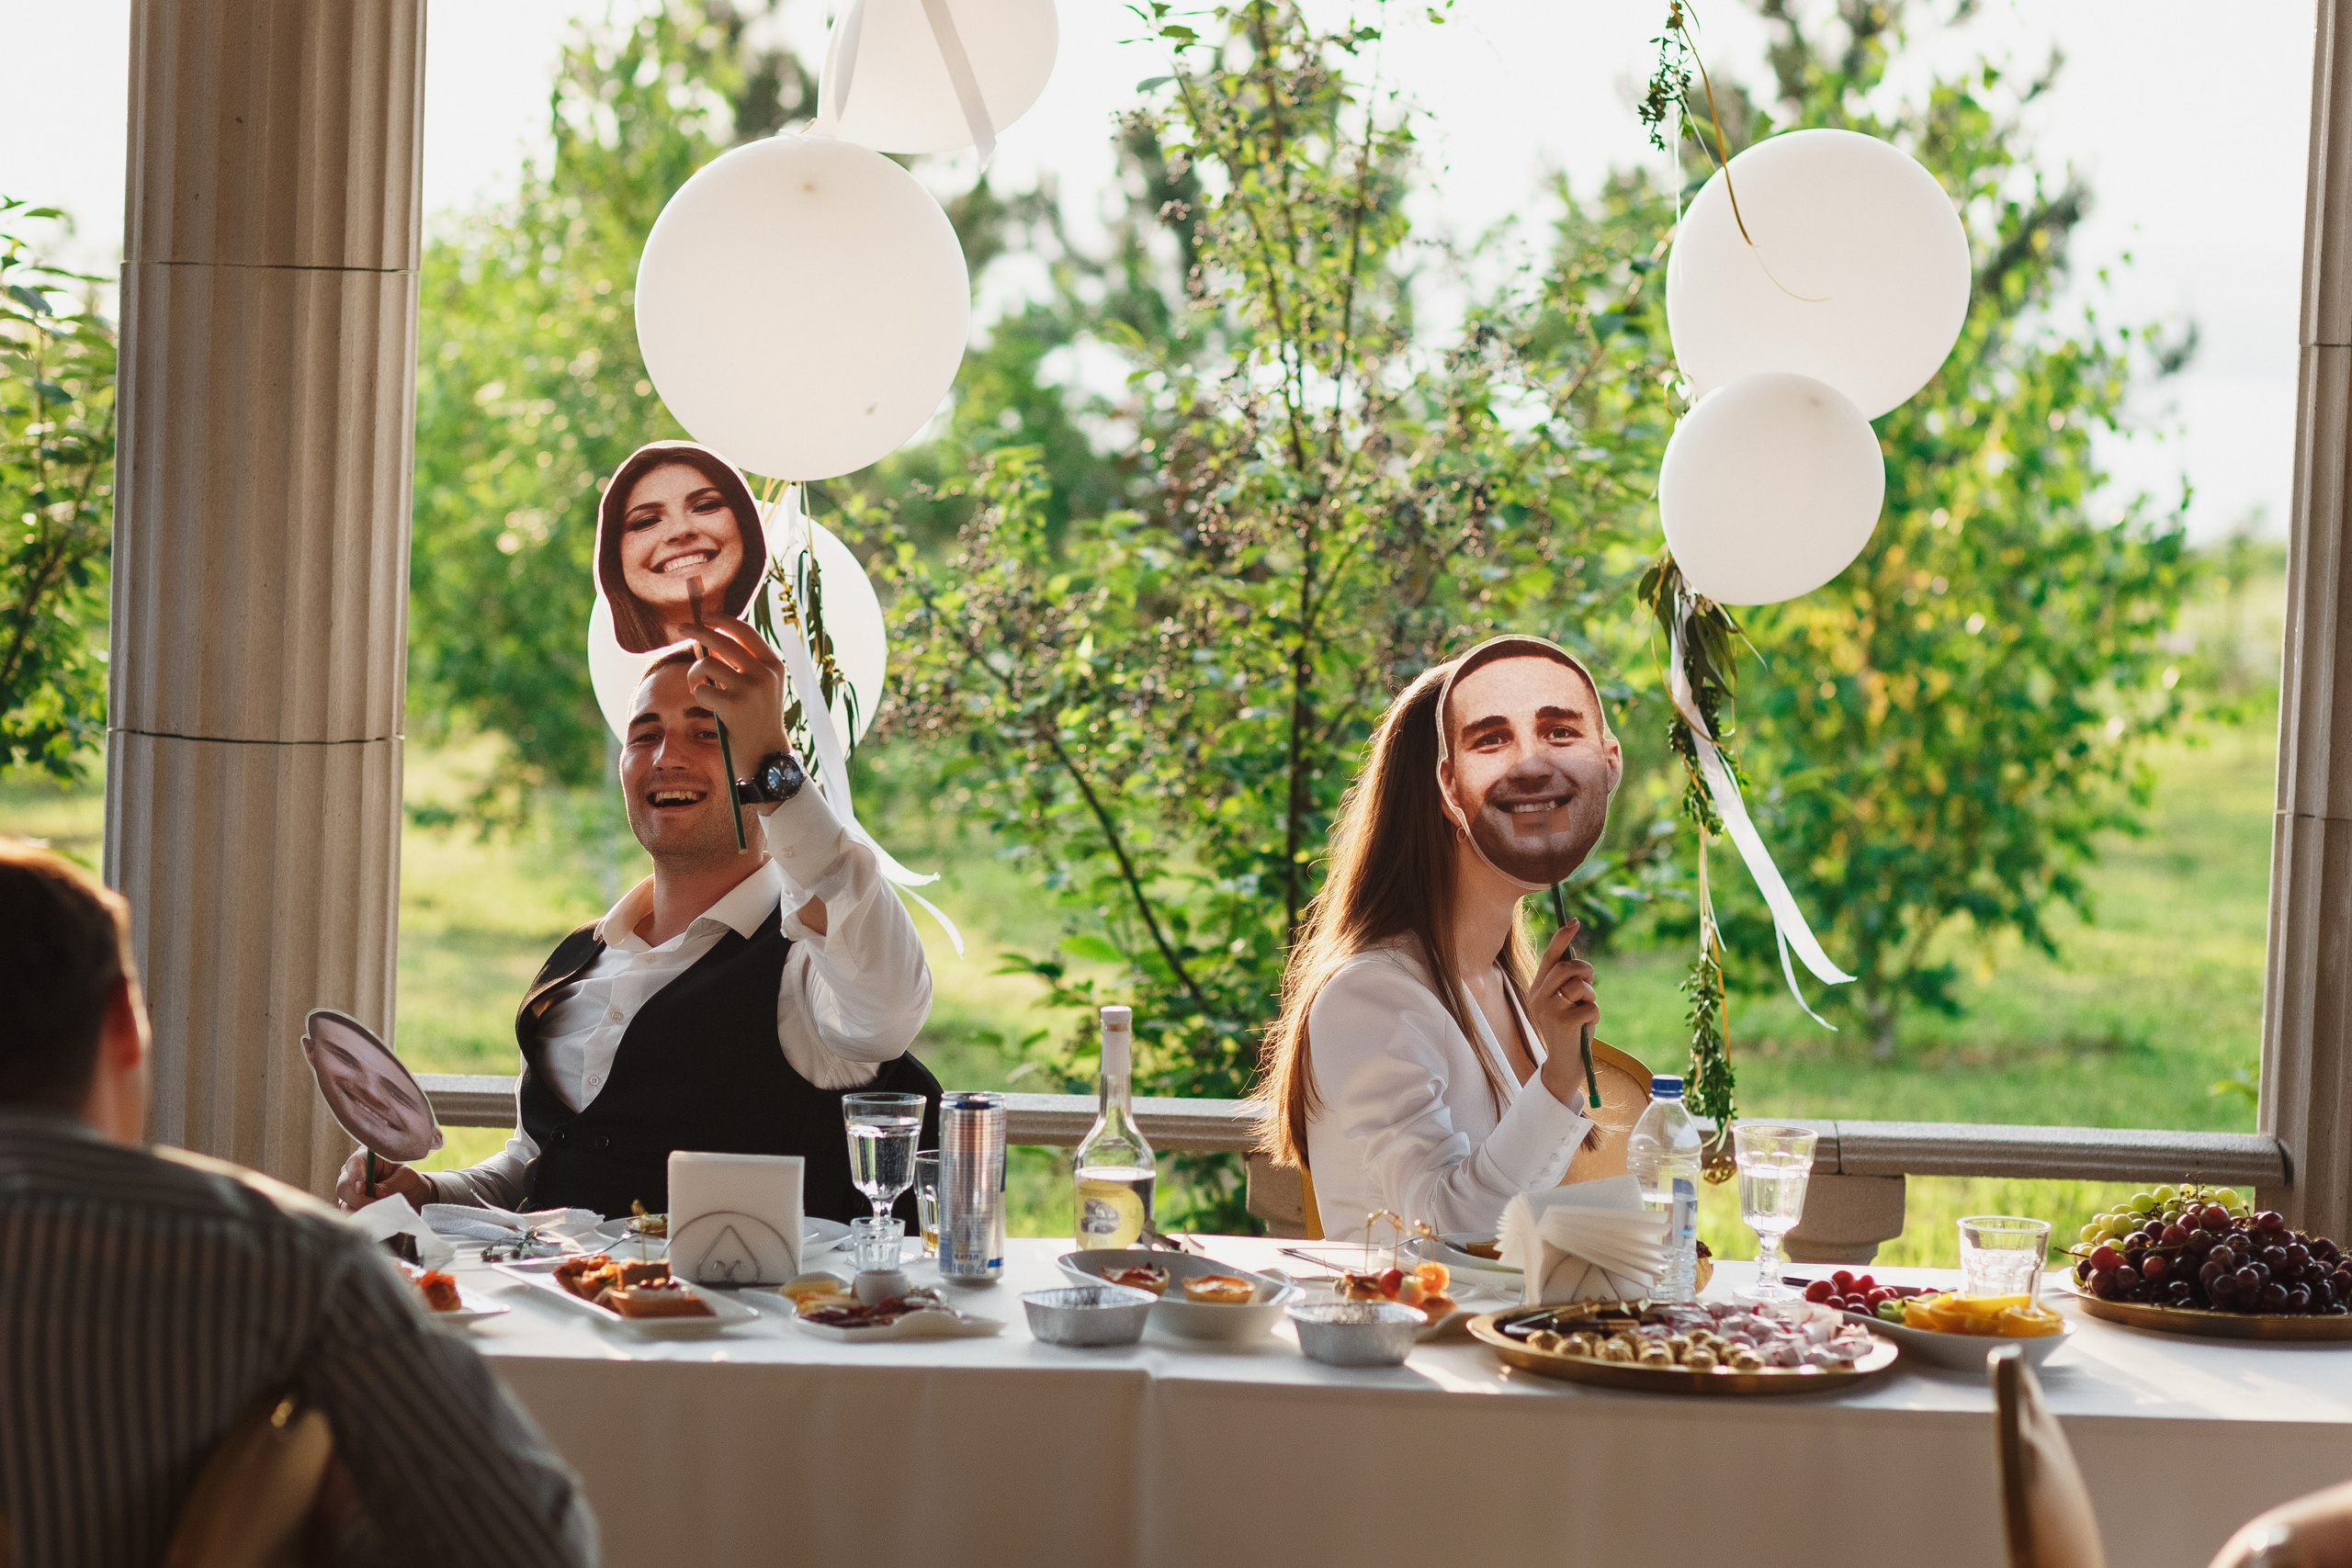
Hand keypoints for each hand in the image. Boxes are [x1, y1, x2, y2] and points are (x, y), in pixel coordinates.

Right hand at [335, 1146, 432, 1211]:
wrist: (412, 1196)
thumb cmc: (408, 1180)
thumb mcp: (407, 1177)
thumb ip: (392, 1183)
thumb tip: (377, 1192)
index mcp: (366, 1158)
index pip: (354, 1164)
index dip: (356, 1176)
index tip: (362, 1189)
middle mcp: (353, 1174)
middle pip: (343, 1186)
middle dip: (358, 1199)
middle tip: (375, 1206)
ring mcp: (350, 1192)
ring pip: (344, 1203)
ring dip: (360, 1210)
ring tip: (379, 1214)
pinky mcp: (351, 1207)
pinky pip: (349, 1215)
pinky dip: (360, 1219)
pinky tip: (373, 1220)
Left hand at [685, 614, 793, 772]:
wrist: (766, 755)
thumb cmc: (757, 719)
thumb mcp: (759, 687)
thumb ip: (739, 663)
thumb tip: (705, 638)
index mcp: (773, 665)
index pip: (745, 631)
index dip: (722, 619)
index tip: (705, 615)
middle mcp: (764, 673)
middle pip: (721, 640)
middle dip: (696, 631)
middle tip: (680, 628)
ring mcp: (750, 689)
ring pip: (707, 664)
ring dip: (694, 674)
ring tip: (698, 686)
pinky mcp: (733, 706)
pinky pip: (701, 689)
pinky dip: (698, 695)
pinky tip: (708, 706)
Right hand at [1530, 920, 1601, 1110]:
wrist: (1564, 1065)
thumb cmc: (1570, 1030)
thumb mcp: (1565, 1003)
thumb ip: (1568, 983)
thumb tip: (1579, 962)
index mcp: (1537, 989)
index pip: (1550, 957)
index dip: (1562, 938)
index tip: (1575, 922)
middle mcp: (1538, 997)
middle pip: (1567, 967)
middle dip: (1585, 971)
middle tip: (1590, 983)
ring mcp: (1548, 1010)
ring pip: (1580, 986)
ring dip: (1591, 997)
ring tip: (1585, 1011)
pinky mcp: (1562, 1023)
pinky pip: (1590, 1007)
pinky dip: (1595, 1015)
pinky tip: (1586, 1028)